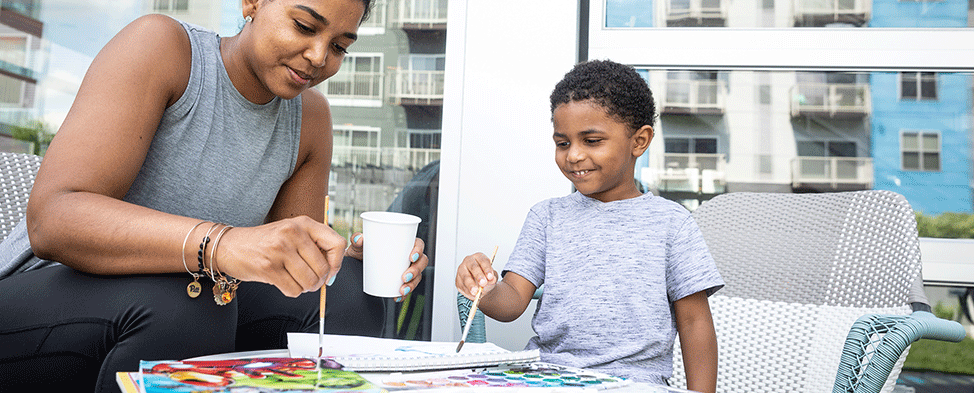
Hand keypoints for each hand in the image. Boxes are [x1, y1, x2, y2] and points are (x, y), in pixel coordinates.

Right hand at [214, 216, 345, 297]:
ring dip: (305, 287)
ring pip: (309, 281)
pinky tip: (283, 282)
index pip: (337, 243)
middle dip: (319, 281)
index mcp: (303, 223)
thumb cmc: (264, 242)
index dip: (337, 262)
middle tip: (310, 281)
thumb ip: (313, 245)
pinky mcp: (268, 267)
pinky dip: (292, 291)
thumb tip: (333, 271)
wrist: (229, 245)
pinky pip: (293, 290)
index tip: (330, 271)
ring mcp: (280, 249)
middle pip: (323, 268)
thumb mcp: (291, 232)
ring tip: (294, 280)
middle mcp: (293, 233)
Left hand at [346, 233, 428, 301]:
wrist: (355, 268)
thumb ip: (357, 240)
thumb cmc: (361, 253)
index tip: (411, 258)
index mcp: (403, 243)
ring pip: (418, 276)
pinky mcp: (401, 281)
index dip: (419, 250)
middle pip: (421, 262)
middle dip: (416, 271)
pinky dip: (404, 294)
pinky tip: (397, 297)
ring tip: (401, 290)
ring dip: (412, 284)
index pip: (418, 244)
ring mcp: (406, 269)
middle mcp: (407, 257)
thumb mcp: (359, 246)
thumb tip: (359, 239)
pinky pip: (408, 288)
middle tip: (404, 277)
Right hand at [455, 252, 497, 299]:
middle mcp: (468, 261)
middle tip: (483, 283)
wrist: (480, 286)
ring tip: (476, 292)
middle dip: (478, 275)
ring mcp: (461, 270)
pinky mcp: (458, 280)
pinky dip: (467, 291)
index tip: (490, 277)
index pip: (482, 260)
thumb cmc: (486, 278)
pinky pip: (462, 285)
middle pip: (473, 266)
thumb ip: (492, 278)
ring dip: (471, 285)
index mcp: (478, 257)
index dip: (487, 268)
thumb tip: (491, 279)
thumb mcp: (492, 278)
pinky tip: (472, 294)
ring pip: (465, 276)